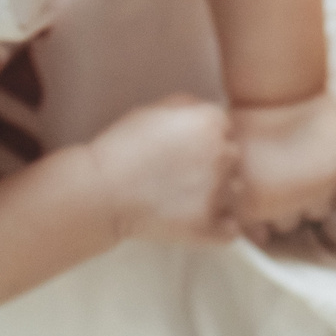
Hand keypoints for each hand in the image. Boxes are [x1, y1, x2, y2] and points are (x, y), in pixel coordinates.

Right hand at [86, 97, 240, 245]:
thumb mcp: (154, 109)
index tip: (184, 151)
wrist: (100, 192)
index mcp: (211, 122)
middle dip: (214, 166)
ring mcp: (218, 193)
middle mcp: (222, 154)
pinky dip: (217, 228)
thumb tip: (211, 115)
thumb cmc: (122, 148)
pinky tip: (192, 219)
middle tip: (182, 176)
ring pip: (235, 194)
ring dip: (218, 196)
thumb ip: (190, 106)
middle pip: (233, 159)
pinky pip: (231, 229)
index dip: (204, 140)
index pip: (226, 129)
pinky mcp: (210, 227)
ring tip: (184, 199)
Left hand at [230, 94, 335, 238]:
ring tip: (306, 179)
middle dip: (284, 209)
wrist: (277, 90)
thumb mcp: (231, 167)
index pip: (263, 236)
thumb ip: (237, 203)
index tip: (262, 206)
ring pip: (319, 213)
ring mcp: (320, 188)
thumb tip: (255, 234)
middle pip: (290, 225)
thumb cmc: (247, 125)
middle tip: (282, 188)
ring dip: (313, 199)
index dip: (262, 220)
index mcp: (255, 207)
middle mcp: (289, 205)